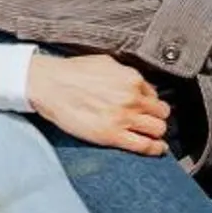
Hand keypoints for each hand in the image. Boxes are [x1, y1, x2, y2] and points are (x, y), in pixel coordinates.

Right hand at [27, 52, 170, 155]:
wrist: (50, 85)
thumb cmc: (73, 73)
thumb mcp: (107, 64)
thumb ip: (127, 74)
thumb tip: (139, 86)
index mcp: (132, 79)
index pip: (155, 95)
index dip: (152, 103)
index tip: (148, 108)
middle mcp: (132, 98)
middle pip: (162, 113)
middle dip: (158, 117)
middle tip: (151, 122)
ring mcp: (124, 117)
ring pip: (158, 129)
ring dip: (157, 133)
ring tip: (153, 136)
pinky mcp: (112, 135)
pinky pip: (144, 146)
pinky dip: (154, 149)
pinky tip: (157, 149)